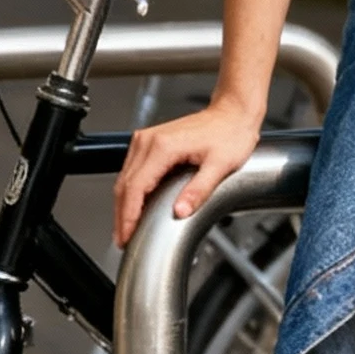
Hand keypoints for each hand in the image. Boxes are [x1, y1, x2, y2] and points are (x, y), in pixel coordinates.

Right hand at [113, 98, 263, 248]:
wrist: (232, 114)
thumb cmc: (230, 133)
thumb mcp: (221, 166)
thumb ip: (199, 190)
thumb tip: (180, 211)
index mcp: (163, 147)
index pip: (135, 187)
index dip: (129, 215)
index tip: (127, 234)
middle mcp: (149, 141)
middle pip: (125, 185)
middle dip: (122, 215)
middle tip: (124, 239)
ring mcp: (146, 140)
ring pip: (124, 178)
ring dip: (123, 205)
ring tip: (127, 229)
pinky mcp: (149, 143)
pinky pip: (132, 171)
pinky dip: (130, 192)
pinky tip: (135, 207)